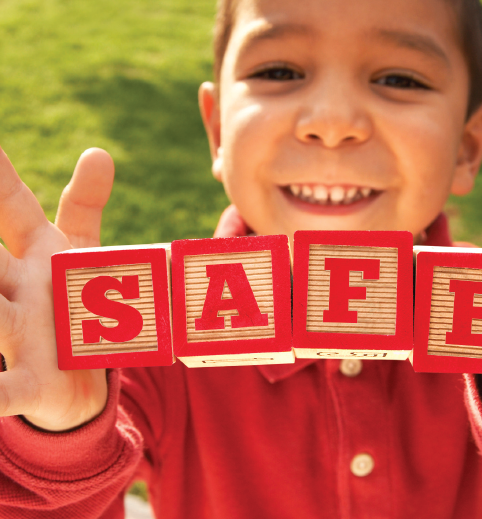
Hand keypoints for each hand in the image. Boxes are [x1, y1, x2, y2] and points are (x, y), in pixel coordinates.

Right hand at [0, 147, 113, 430]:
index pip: (12, 205)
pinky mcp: (27, 382)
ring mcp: (16, 336)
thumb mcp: (79, 250)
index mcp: (34, 255)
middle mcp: (15, 290)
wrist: (73, 373)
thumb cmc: (70, 300)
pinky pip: (5, 392)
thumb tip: (98, 151)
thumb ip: (84, 204)